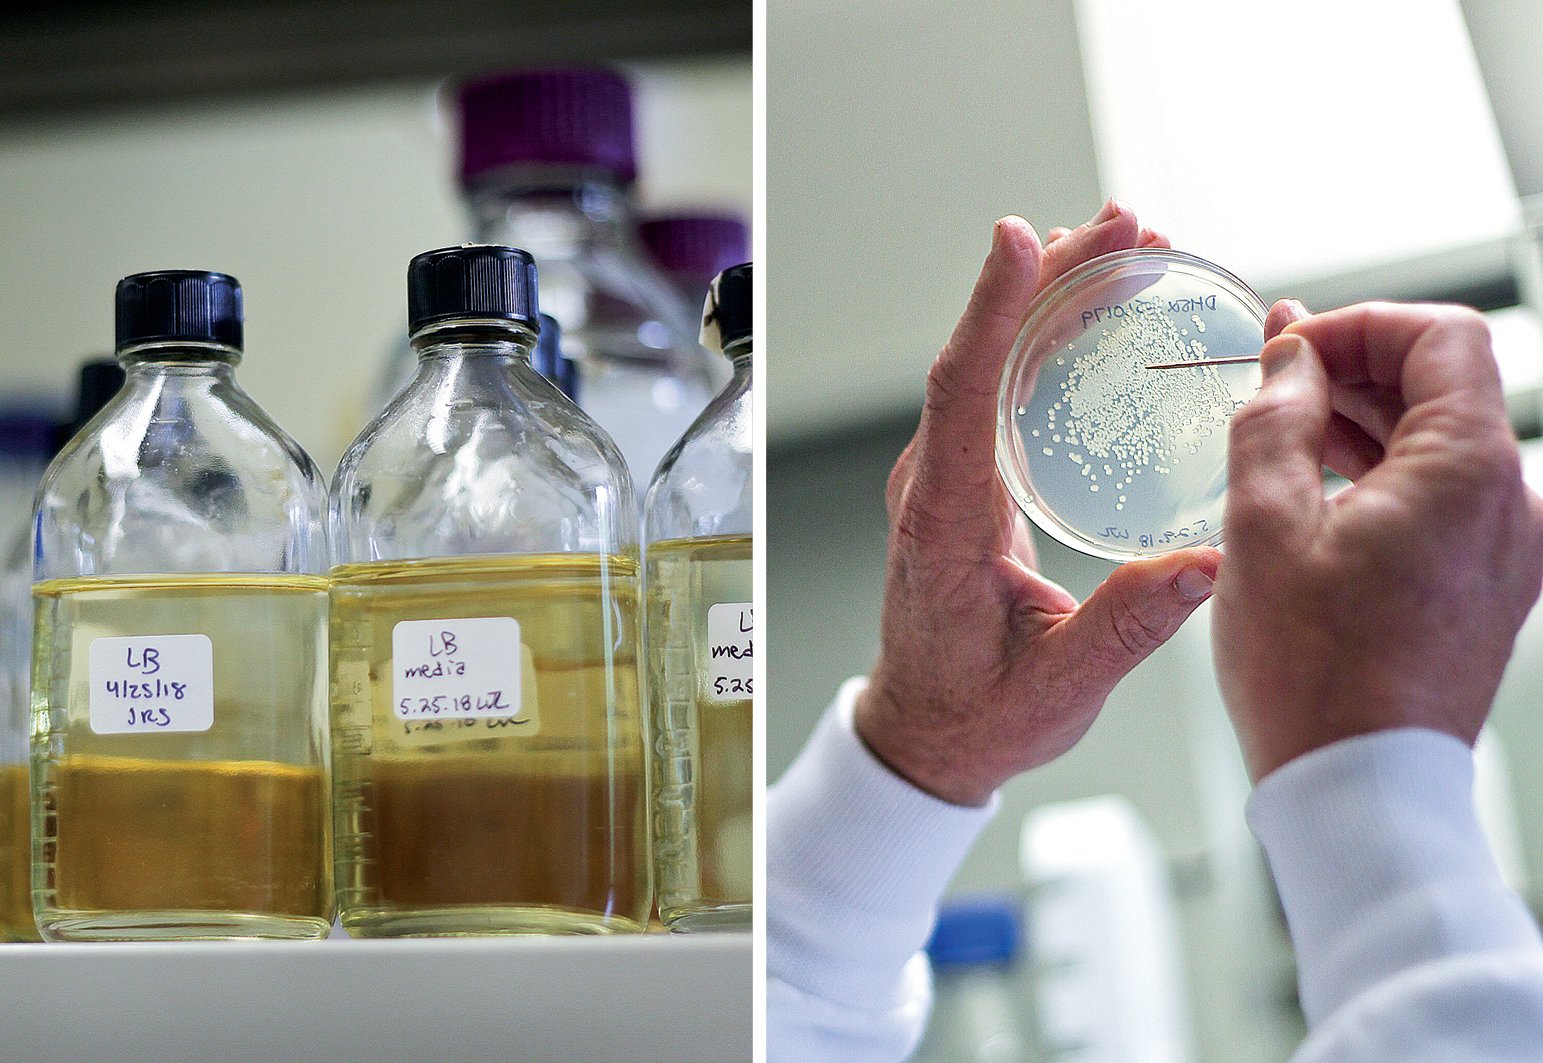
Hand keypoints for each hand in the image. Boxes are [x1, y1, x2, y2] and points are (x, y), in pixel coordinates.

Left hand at [855, 203, 1222, 806]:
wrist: (925, 732)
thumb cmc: (978, 713)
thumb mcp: (1058, 688)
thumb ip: (1125, 630)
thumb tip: (1206, 564)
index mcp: (942, 524)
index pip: (958, 396)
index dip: (990, 312)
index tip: (1020, 239)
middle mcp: (934, 483)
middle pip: (982, 354)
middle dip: (1052, 276)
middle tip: (1131, 221)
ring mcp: (947, 473)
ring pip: (992, 358)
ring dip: (1056, 292)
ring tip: (1132, 240)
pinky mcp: (968, 474)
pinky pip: (1002, 383)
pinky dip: (1051, 333)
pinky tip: (1100, 302)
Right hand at [1214, 301, 1542, 780]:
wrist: (1359, 784)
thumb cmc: (1312, 671)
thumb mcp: (1263, 525)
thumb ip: (1275, 420)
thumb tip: (1286, 363)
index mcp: (1469, 470)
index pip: (1438, 335)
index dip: (1357, 326)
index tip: (1288, 350)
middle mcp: (1512, 502)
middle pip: (1445, 385)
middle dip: (1354, 368)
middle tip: (1270, 380)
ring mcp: (1509, 548)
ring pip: (1443, 441)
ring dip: (1366, 421)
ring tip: (1282, 432)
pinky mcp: (1491, 585)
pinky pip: (1445, 498)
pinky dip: (1387, 474)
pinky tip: (1319, 489)